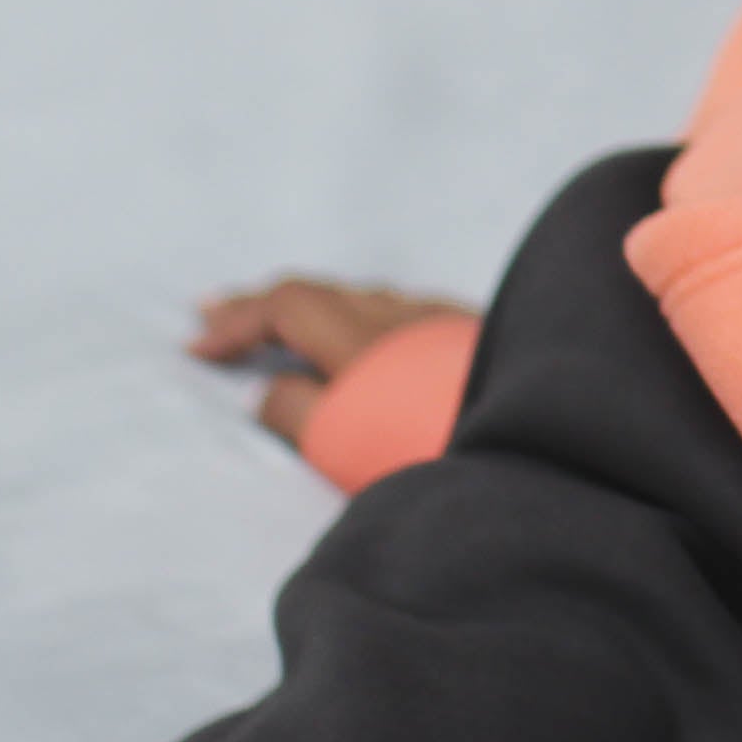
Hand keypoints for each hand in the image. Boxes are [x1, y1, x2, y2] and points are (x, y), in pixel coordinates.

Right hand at [188, 278, 475, 448]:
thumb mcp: (341, 444)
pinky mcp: (484, 342)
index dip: (237, 321)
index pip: (288, 304)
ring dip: (318, 308)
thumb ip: (298, 411)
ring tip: (286, 324)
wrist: (546, 448)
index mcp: (364, 334)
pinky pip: (408, 315)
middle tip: (219, 313)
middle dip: (268, 304)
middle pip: (327, 293)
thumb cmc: (434, 447)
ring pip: (371, 300)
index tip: (194, 349)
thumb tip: (269, 388)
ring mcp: (451, 323)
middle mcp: (408, 315)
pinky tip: (371, 338)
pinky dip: (365, 318)